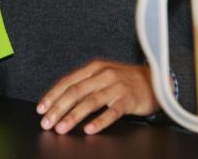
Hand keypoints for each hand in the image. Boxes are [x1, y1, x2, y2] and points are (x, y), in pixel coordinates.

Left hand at [36, 60, 156, 134]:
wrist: (156, 80)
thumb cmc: (125, 80)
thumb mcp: (103, 75)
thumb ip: (85, 84)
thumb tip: (60, 100)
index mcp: (94, 67)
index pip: (68, 81)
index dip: (52, 95)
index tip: (41, 109)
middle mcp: (103, 75)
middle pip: (75, 92)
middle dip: (58, 108)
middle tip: (46, 122)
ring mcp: (116, 86)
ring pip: (90, 102)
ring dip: (73, 116)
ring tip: (61, 128)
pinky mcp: (128, 99)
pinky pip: (112, 112)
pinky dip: (99, 121)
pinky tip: (89, 129)